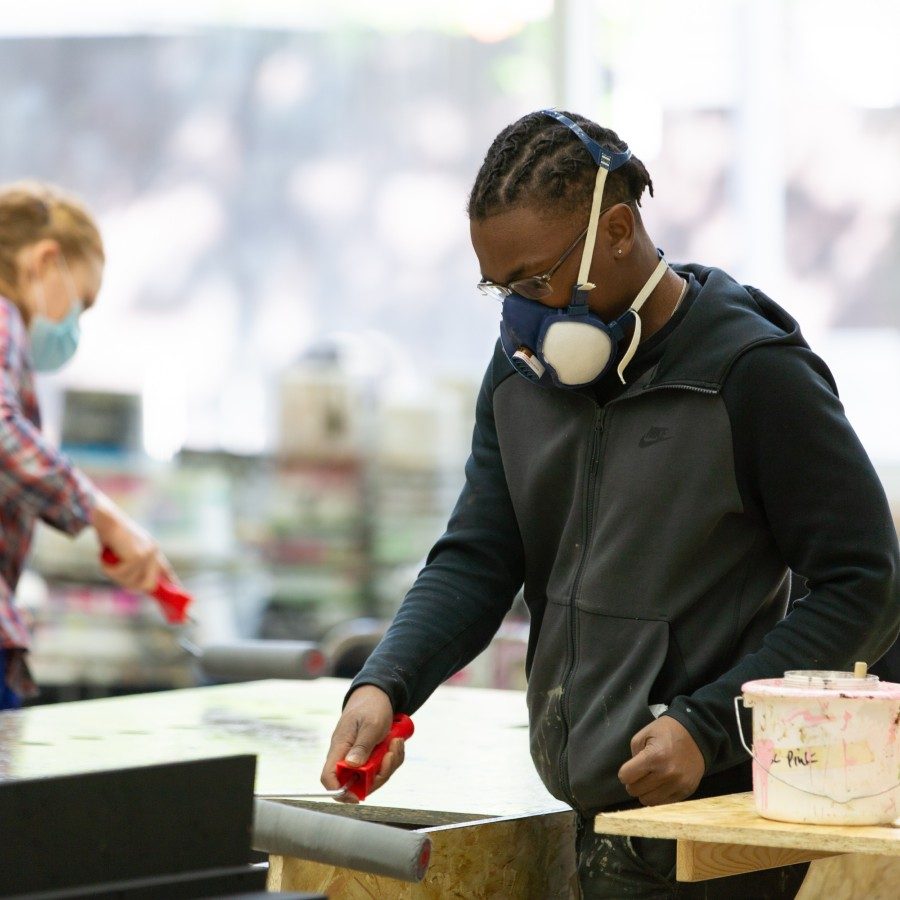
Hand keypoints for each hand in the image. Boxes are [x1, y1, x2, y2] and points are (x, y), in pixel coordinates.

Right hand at [92, 492, 174, 593]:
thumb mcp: (126, 553)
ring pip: (132, 583)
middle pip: (148, 586)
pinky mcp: (137, 557)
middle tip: (115, 572)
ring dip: (116, 575)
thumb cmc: (112, 537)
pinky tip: (107, 555)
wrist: (106, 519)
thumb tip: (144, 587)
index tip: (177, 608)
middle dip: (130, 584)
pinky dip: (109, 569)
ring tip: (110, 559)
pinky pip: (121, 575)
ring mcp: (147, 555)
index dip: (171, 591)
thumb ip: (136, 569)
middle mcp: (154, 554)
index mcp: (154, 553)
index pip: (167, 575)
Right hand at [320, 685, 403, 803]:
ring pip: (372, 777)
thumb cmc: (371, 706)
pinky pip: (382, 767)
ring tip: (396, 743)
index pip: (329, 777)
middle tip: (390, 756)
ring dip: (389, 764)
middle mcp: (347, 755)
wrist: (379, 694)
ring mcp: (360, 757)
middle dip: (377, 776)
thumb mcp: (370, 724)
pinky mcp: (371, 756)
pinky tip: (397, 742)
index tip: (357, 795)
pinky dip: (393, 758)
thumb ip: (362, 746)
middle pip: (356, 782)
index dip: (339, 791)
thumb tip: (352, 767)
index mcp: (340, 747)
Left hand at [618, 715, 704, 805]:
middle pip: (635, 791)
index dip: (624, 772)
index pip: (626, 777)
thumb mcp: (644, 734)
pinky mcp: (686, 791)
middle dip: (633, 783)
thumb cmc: (667, 732)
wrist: (697, 734)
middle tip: (639, 774)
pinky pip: (664, 803)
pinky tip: (661, 784)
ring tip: (649, 780)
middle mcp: (666, 774)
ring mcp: (678, 785)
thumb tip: (631, 774)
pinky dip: (658, 795)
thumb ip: (633, 754)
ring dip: (645, 792)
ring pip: (648, 801)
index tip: (630, 768)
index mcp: (653, 757)